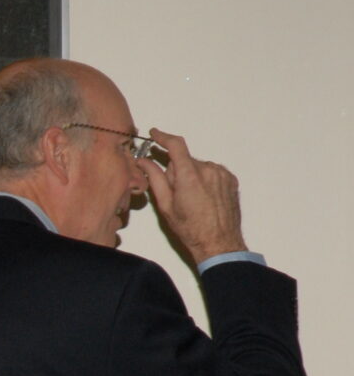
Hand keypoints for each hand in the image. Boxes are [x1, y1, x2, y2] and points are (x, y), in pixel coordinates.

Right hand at [142, 128, 247, 262]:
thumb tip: (144, 162)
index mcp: (190, 176)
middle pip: (184, 160)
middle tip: (175, 193)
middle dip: (176, 170)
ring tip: (192, 199)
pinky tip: (203, 198)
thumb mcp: (166, 205)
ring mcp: (222, 173)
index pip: (176, 145)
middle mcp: (208, 169)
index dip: (163, 137)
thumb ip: (155, 179)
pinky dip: (204, 179)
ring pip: (198, 166)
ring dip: (191, 176)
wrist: (219, 242)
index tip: (155, 134)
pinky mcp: (230, 179)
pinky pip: (211, 172)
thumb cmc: (190, 228)